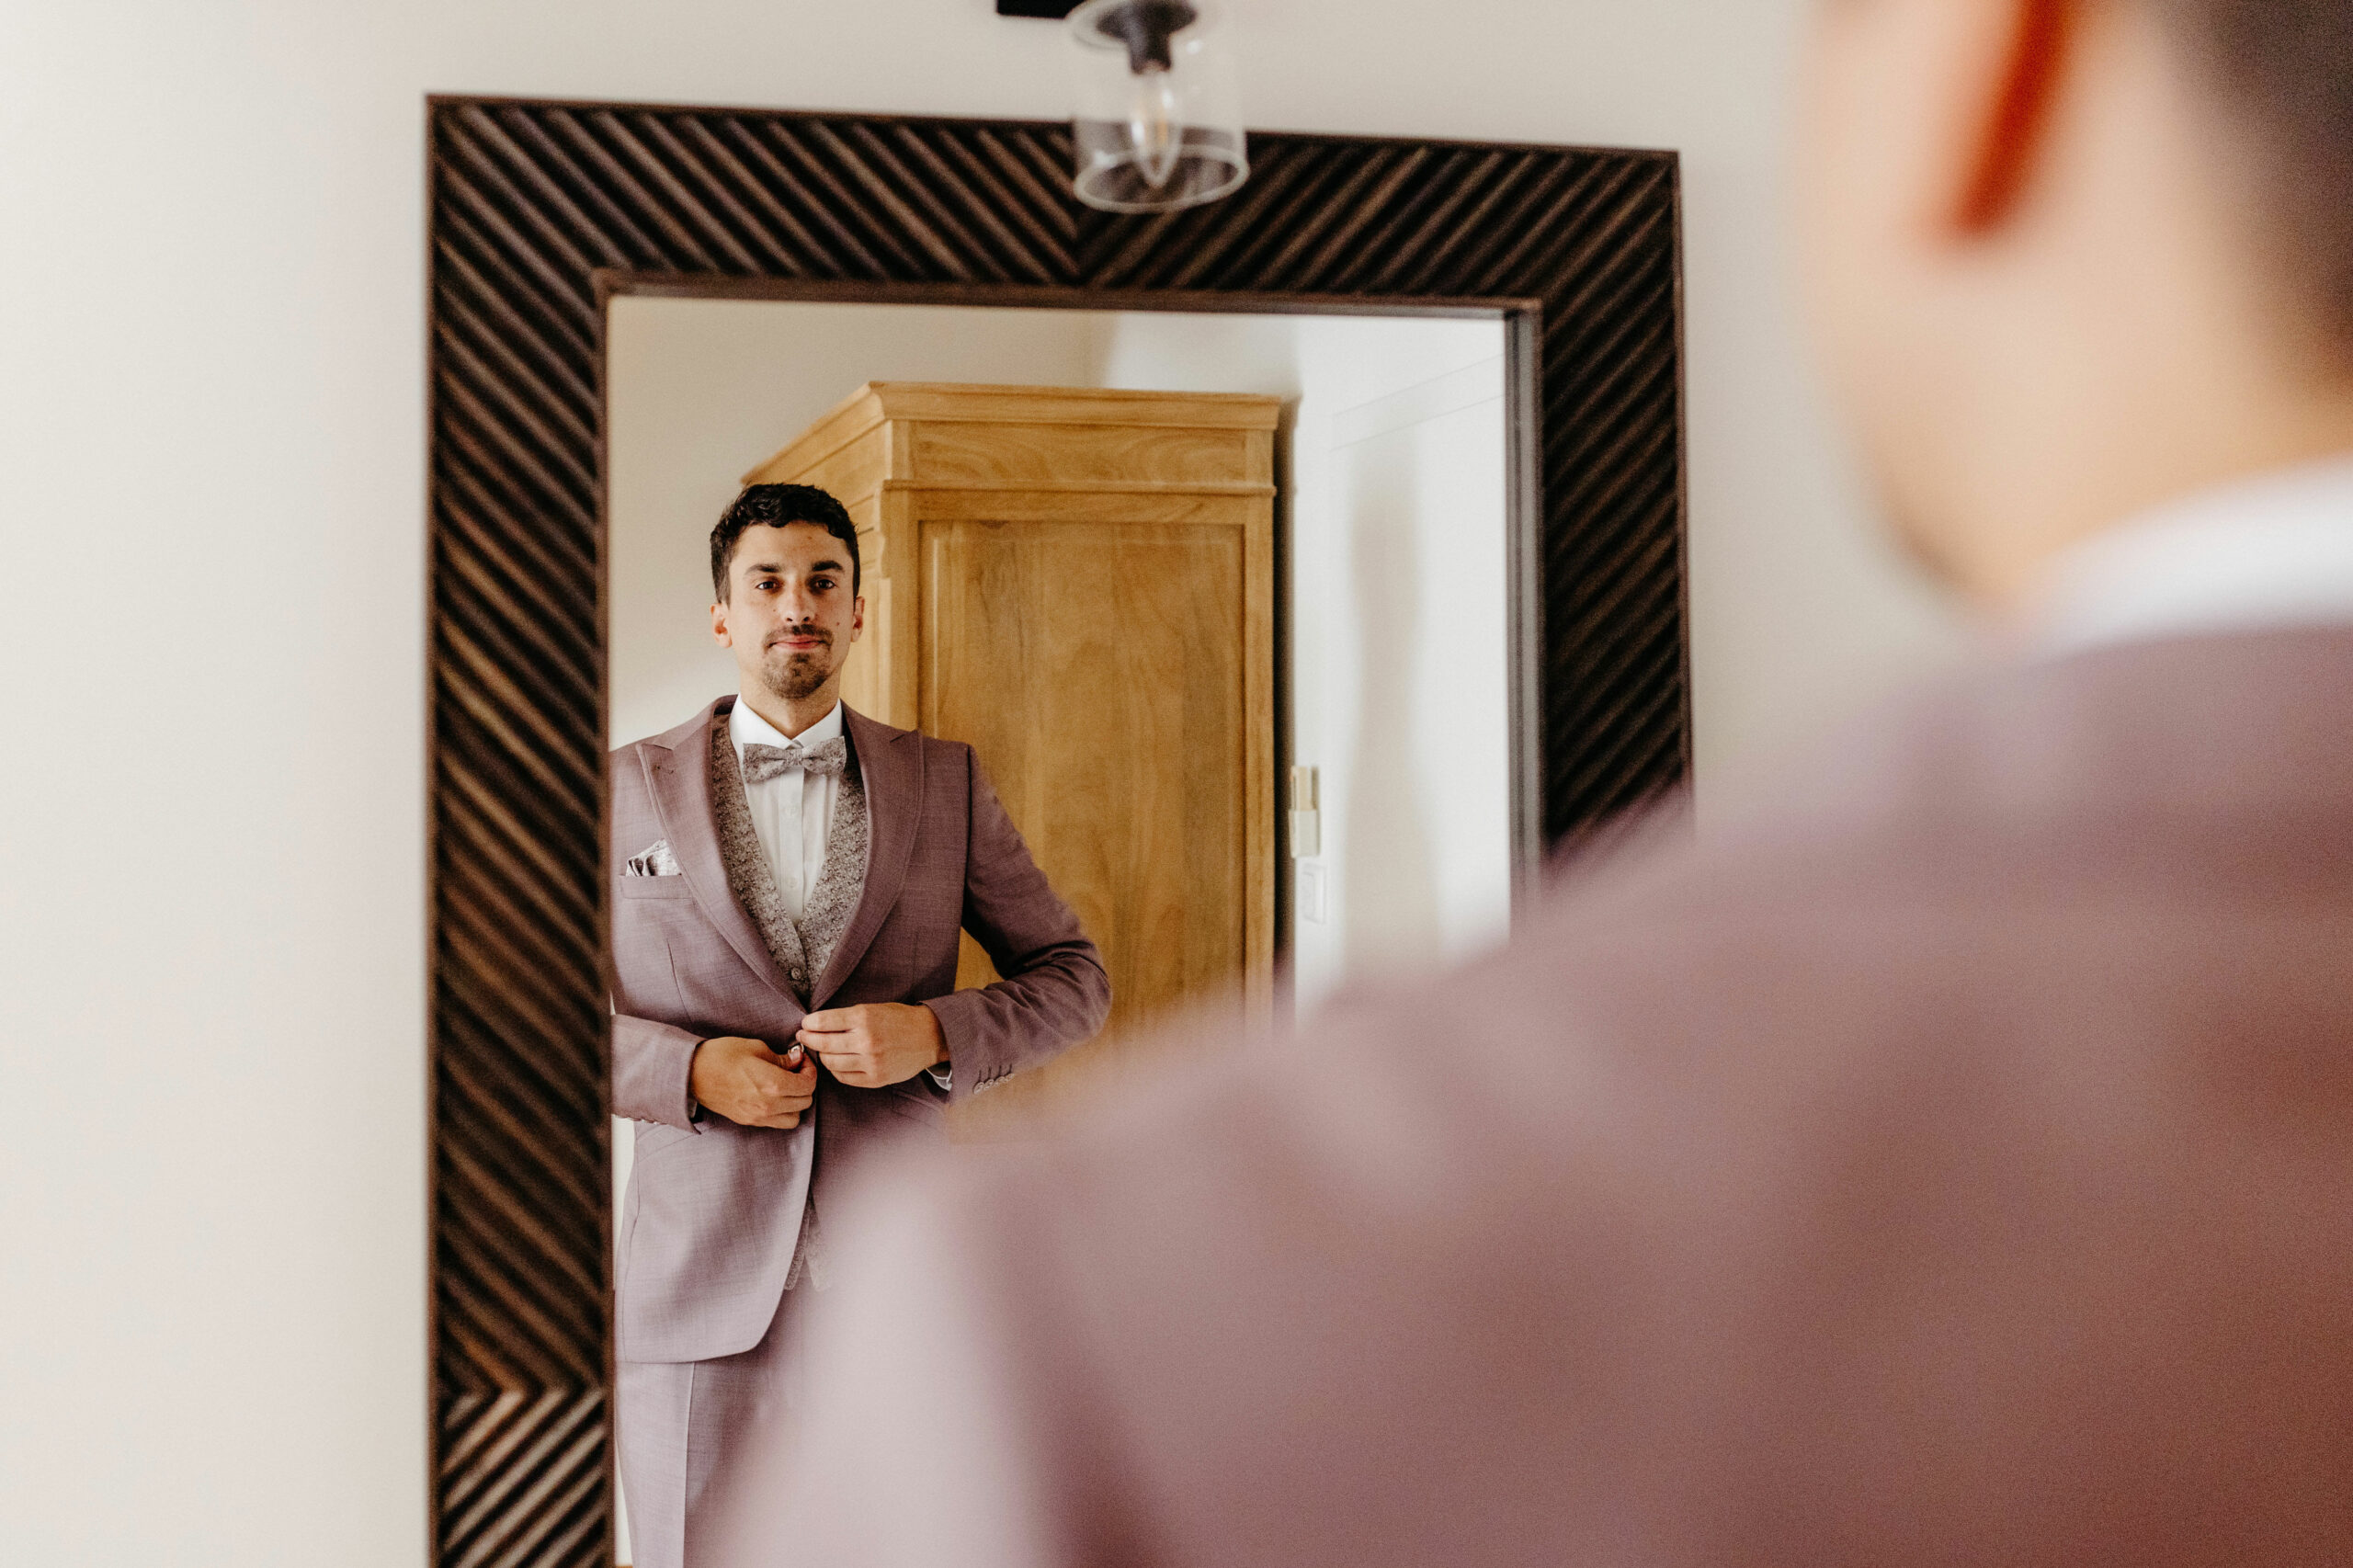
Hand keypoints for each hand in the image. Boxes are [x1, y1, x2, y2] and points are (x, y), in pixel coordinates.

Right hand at [689, 1036, 817, 1128]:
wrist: (692, 1073)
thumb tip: (797, 1060)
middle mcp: (769, 1105)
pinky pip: (777, 1123)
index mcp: (773, 1085)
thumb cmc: (721, 1055)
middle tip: (796, 1070)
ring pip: (795, 1118)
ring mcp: (758, 1116)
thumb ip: (781, 1058)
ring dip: (796, 1102)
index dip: (810, 1070)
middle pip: (805, 1101)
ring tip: (787, 1086)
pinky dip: (783, 1112)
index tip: (802, 1061)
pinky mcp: (748, 1121)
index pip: (808, 1085)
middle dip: (805, 1084)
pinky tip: (774, 1097)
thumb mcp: (755, 1048)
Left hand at [797, 1003, 945, 1088]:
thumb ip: (847, 1017)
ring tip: (822, 1049)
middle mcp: (866, 1040)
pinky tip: (836, 1062)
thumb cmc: (899, 1019)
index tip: (805, 1023)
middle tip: (803, 1036)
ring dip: (822, 1055)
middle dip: (808, 1039)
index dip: (809, 1023)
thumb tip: (816, 1024)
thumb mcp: (873, 1008)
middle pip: (823, 1043)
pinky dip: (836, 1070)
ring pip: (831, 1063)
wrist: (929, 1037)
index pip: (823, 1022)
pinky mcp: (875, 1079)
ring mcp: (871, 1062)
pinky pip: (844, 1077)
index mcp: (864, 1017)